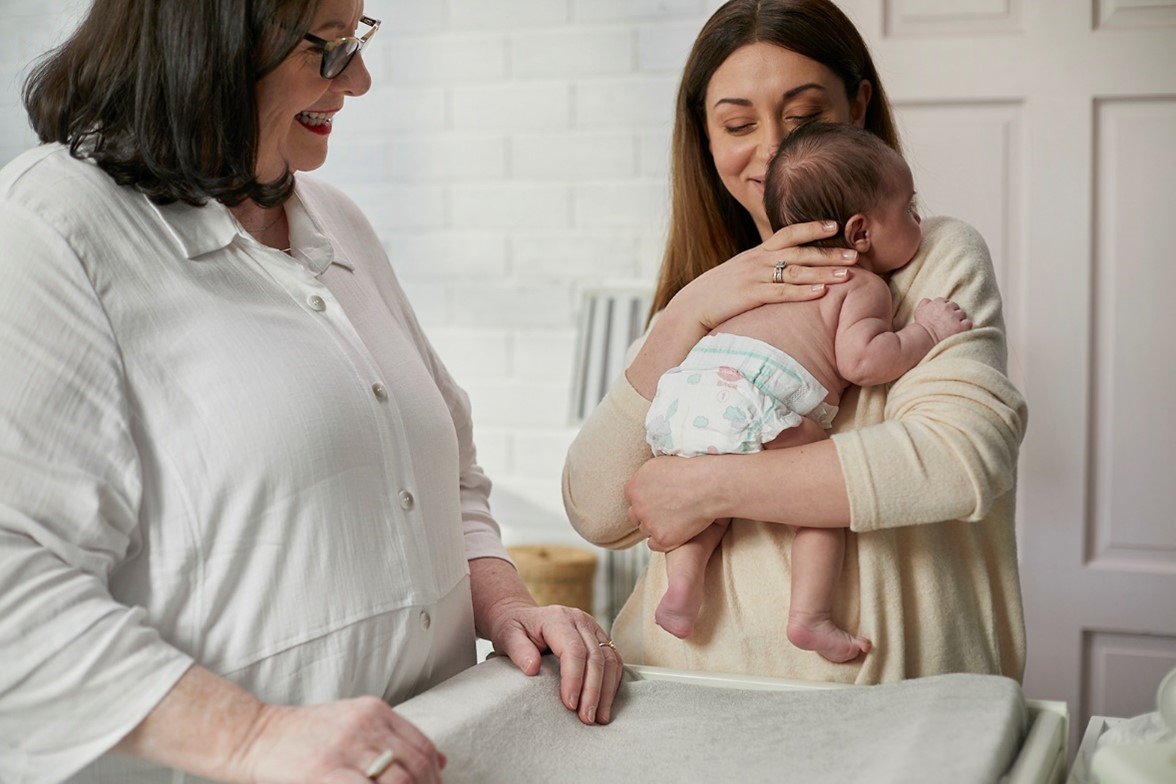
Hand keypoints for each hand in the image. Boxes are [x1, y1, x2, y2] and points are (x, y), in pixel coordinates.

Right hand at [236, 698, 444, 783]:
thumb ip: (392, 737)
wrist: (254, 734)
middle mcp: (366, 724)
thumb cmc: (304, 735)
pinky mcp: (326, 770)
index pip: (422, 745)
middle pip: (416, 764)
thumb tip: (439, 761)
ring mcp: (347, 747)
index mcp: (375, 710)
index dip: (434, 775)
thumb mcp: (353, 722)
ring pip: (399, 780)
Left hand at [485, 602, 622, 724]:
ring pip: (610, 659)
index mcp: (557, 619)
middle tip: (586, 718)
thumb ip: (518, 650)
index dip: (574, 678)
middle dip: (593, 691)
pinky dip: (611, 684)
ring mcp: (592, 628)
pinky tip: (605, 704)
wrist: (521, 616)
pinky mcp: (599, 638)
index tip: (569, 704)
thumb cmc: (513, 627)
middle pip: (595, 657)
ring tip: (599, 717)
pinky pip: (613, 661)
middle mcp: (579, 620)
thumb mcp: (507, 635)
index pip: (574, 650)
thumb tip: (532, 668)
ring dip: (606, 691)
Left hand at [625, 454, 723, 550]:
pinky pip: (655, 544)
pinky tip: (675, 534)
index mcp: (633, 487)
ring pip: (646, 530)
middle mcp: (637, 506)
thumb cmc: (690, 470)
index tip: (659, 500)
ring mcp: (649, 524)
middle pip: (636, 516)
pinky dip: (664, 541)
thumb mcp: (660, 464)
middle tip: (666, 512)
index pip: (633, 499)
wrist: (707, 485)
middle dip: (647, 515)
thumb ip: (647, 477)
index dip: (647, 500)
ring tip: (675, 520)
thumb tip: (646, 481)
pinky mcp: (661, 538)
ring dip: (656, 527)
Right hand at [667, 219, 856, 333]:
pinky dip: (802, 292)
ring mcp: (754, 277)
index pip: (788, 233)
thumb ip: (763, 270)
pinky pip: (781, 292)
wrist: (691, 306)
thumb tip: (784, 271)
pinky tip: (821, 292)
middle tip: (855, 253)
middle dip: (829, 252)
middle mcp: (757, 261)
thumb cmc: (718, 294)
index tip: (835, 225)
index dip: (811, 228)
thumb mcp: (741, 274)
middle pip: (799, 252)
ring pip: (795, 271)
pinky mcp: (750, 296)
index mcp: (757, 253)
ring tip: (848, 274)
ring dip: (823, 272)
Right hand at [913, 297, 972, 342]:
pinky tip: (959, 331)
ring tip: (952, 328)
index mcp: (938, 302)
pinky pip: (968, 323)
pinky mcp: (961, 327)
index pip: (946, 302)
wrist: (924, 339)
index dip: (945, 309)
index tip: (942, 316)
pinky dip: (965, 326)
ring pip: (962, 314)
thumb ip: (925, 302)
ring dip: (959, 320)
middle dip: (953, 313)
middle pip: (955, 307)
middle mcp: (947, 307)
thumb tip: (930, 300)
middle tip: (947, 323)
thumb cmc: (921, 326)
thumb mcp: (919, 310)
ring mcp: (955, 317)